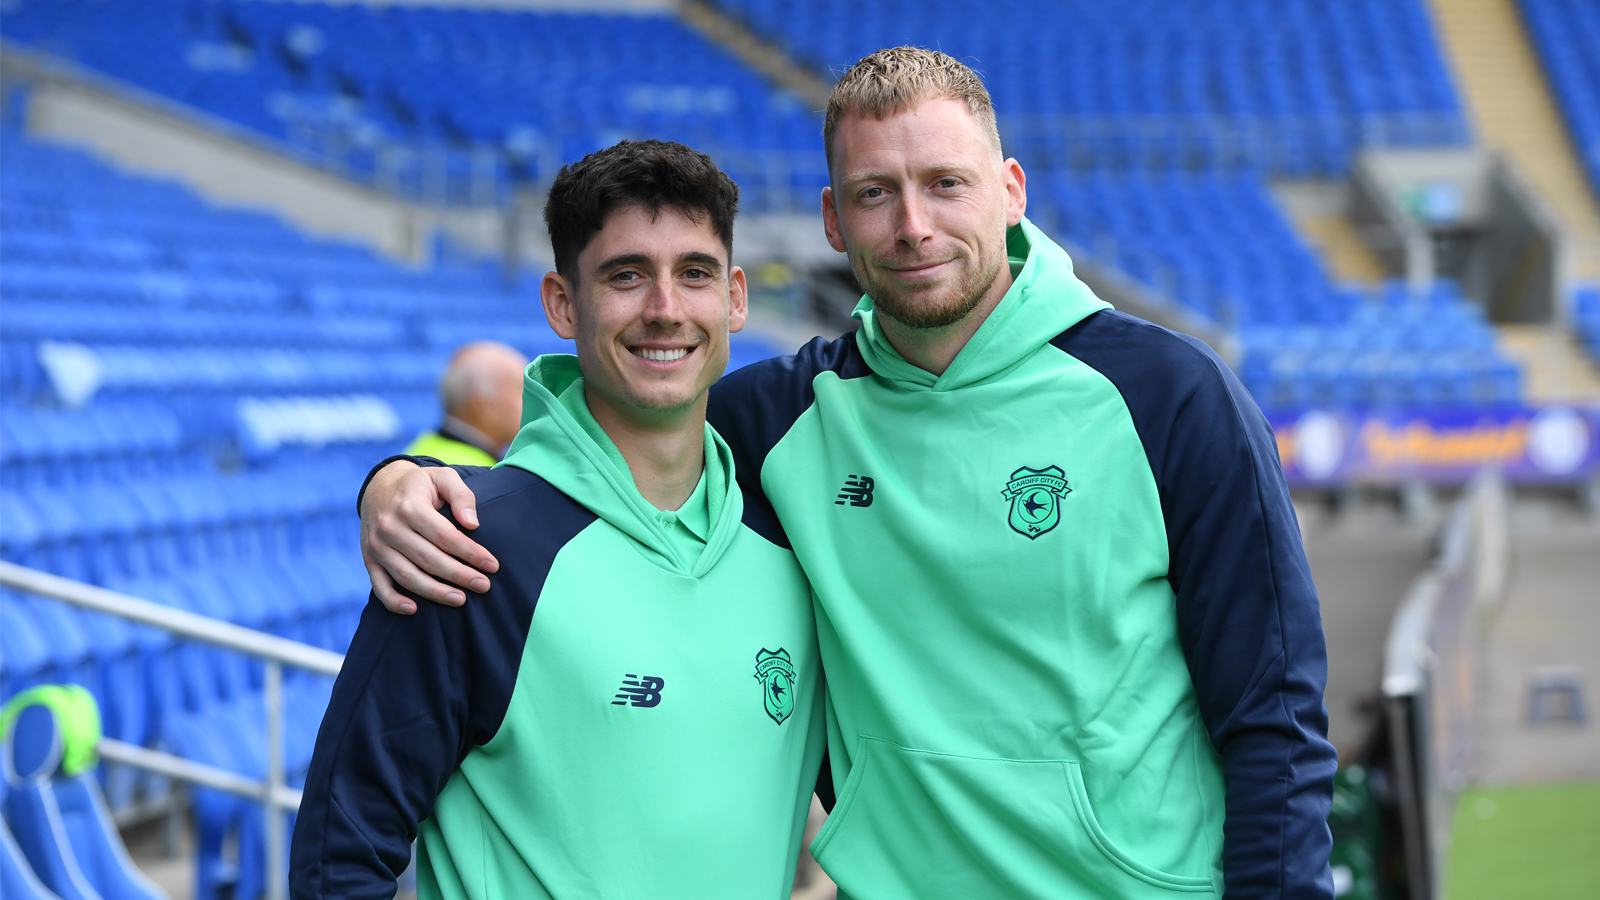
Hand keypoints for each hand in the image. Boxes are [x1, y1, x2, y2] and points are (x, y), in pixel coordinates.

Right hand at [360, 461, 498, 613]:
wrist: (379, 486)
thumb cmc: (420, 485)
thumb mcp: (442, 477)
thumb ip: (461, 495)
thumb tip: (472, 524)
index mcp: (410, 506)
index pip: (445, 536)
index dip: (470, 553)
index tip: (492, 565)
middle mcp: (390, 527)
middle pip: (429, 560)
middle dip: (460, 576)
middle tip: (484, 586)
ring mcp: (377, 546)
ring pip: (407, 576)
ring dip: (435, 592)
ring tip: (461, 600)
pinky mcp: (369, 559)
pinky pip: (379, 585)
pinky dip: (394, 601)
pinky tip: (414, 609)